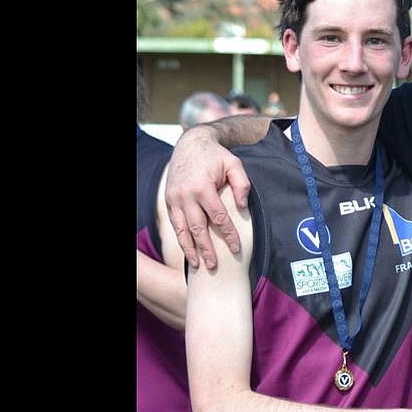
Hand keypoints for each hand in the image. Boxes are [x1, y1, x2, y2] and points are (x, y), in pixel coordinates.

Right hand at [166, 125, 251, 268]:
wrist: (190, 145)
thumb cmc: (216, 156)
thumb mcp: (234, 164)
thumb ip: (242, 185)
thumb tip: (242, 208)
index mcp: (203, 187)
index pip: (218, 217)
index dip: (228, 234)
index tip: (236, 248)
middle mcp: (186, 195)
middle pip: (197, 228)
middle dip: (206, 249)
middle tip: (214, 266)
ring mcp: (174, 198)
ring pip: (181, 229)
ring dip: (189, 249)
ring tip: (197, 265)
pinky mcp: (168, 200)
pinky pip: (174, 224)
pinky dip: (180, 239)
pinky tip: (188, 251)